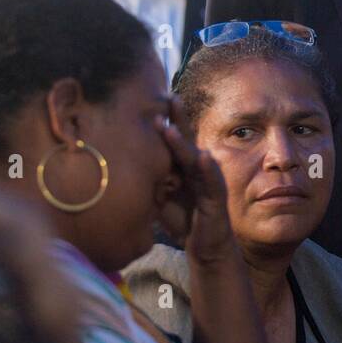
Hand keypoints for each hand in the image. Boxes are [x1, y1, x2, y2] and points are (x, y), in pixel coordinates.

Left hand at [153, 96, 234, 264]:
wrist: (204, 245)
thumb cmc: (182, 217)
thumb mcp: (160, 194)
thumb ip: (150, 177)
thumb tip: (125, 162)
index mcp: (183, 164)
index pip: (173, 137)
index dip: (164, 118)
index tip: (151, 97)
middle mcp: (197, 167)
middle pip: (186, 139)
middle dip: (177, 118)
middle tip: (167, 97)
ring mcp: (208, 180)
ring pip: (195, 157)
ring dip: (184, 143)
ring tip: (171, 128)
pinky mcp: (216, 198)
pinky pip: (212, 182)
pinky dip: (207, 169)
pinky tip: (203, 156)